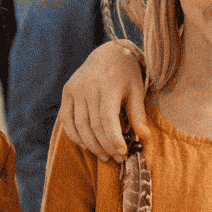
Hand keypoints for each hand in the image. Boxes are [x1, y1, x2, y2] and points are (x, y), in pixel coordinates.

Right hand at [58, 41, 148, 160]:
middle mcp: (88, 87)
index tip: (122, 153)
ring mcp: (75, 89)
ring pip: (79, 126)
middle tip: (117, 158)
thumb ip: (138, 114)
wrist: (107, 53)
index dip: (113, 138)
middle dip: (105, 146)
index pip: (107, 118)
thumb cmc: (126, 74)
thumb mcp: (136, 90)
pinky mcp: (67, 92)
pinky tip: (87, 145)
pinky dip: (75, 136)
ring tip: (104, 156)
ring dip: (91, 145)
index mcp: (107, 85)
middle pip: (93, 126)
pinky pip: (66, 120)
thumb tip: (145, 137)